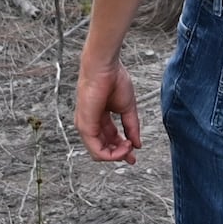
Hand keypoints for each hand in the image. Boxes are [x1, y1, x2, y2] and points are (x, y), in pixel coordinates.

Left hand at [76, 47, 140, 164]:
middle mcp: (90, 124)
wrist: (104, 67)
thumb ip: (132, 127)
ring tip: (130, 147)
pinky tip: (124, 146)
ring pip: (99, 153)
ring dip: (117, 154)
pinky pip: (97, 150)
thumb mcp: (127, 108)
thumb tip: (137, 144)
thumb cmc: (113, 79)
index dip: (123, 148)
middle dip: (120, 154)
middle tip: (133, 155)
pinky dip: (112, 153)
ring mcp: (85, 126)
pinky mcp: (85, 127)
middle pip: (103, 149)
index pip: (109, 139)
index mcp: (100, 118)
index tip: (135, 150)